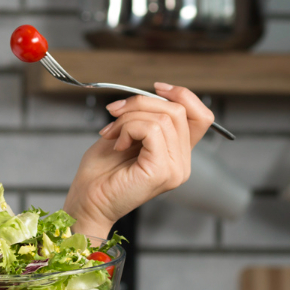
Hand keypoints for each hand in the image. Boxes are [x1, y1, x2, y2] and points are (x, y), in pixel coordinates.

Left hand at [63, 83, 214, 236]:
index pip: (201, 116)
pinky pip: (152, 129)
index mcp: (178, 155)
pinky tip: (118, 143)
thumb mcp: (127, 134)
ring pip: (164, 118)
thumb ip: (147, 117)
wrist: (87, 202)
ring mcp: (175, 169)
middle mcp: (182, 163)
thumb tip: (154, 94)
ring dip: (129, 117)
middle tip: (114, 114)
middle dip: (140, 103)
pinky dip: (129, 128)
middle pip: (178, 111)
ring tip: (112, 133)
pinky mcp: (162, 171)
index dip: (182, 95)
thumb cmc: (101, 173)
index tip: (156, 88)